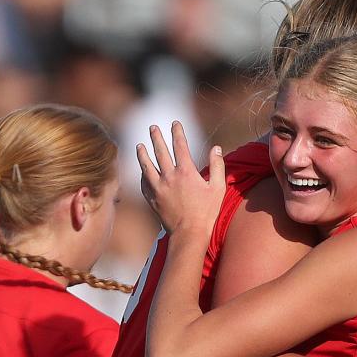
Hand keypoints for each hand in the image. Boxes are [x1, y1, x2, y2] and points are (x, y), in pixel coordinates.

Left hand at [138, 122, 224, 237]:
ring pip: (147, 166)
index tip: (175, 123)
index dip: (177, 132)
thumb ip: (217, 166)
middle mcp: (169, 177)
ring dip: (142, 154)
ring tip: (139, 145)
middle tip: (152, 128)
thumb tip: (217, 148)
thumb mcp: (218, 188)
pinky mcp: (152, 199)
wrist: (188, 233)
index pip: (180, 145)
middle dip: (156, 138)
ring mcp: (158, 188)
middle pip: (160, 152)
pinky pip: (144, 184)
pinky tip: (142, 172)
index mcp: (186, 172)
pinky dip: (143, 175)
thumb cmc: (206, 212)